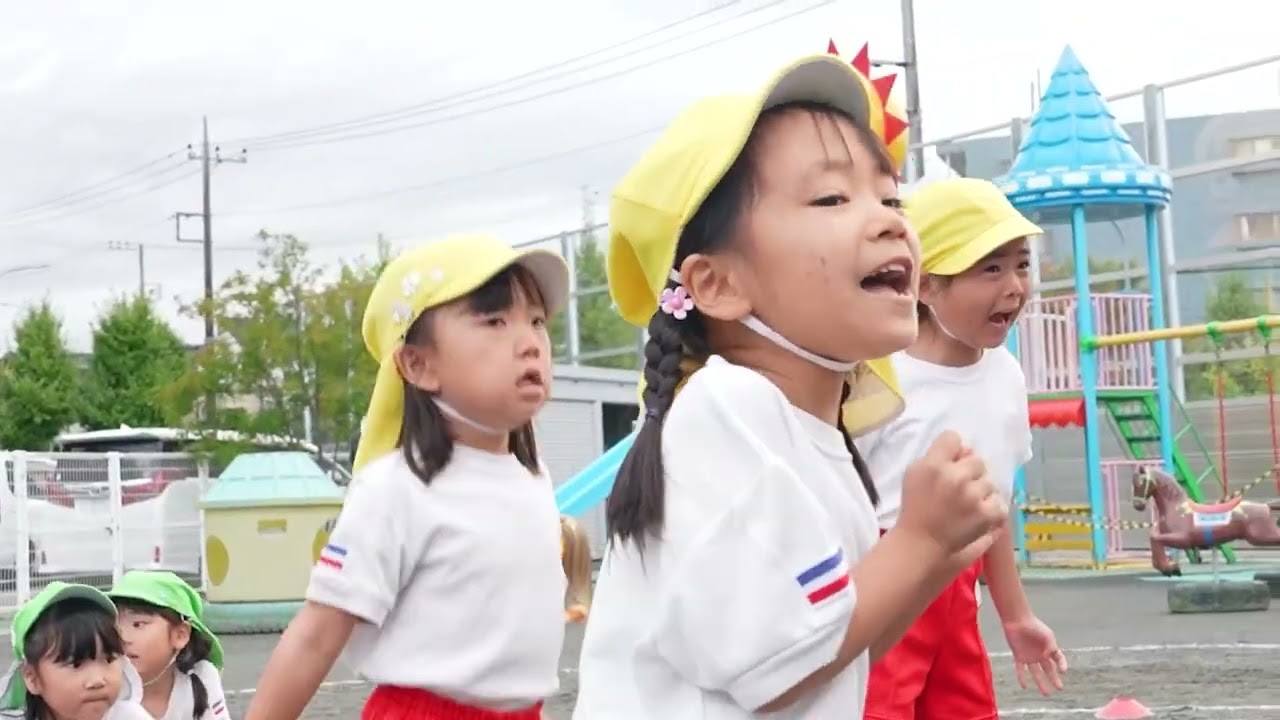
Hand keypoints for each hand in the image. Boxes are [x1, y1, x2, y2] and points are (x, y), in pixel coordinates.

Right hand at [898, 431, 1007, 555]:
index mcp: (933, 465)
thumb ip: (935, 457)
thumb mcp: (914, 476)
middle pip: (976, 460)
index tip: (949, 464)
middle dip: (969, 473)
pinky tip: (977, 519)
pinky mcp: (988, 516)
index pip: (952, 438)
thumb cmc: (913, 510)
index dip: (952, 451)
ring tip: (968, 508)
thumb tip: (964, 450)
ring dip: (981, 493)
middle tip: (959, 490)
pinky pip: (999, 504)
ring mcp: (975, 497)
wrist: (919, 546)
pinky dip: (991, 512)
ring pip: (989, 483)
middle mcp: (956, 477)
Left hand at [1002, 615, 1066, 695]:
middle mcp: (1040, 654)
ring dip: (1041, 683)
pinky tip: (1024, 686)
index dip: (1062, 665)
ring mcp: (1030, 656)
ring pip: (1036, 673)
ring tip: (1046, 693)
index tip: (1063, 671)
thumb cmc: (1034, 626)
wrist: (1017, 621)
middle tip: (1060, 688)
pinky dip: (1022, 677)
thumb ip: (1050, 647)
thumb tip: (1048, 658)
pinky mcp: (1019, 656)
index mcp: (1049, 648)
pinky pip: (1020, 669)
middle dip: (1054, 679)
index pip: (1059, 659)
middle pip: (1049, 669)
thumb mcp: (1047, 635)